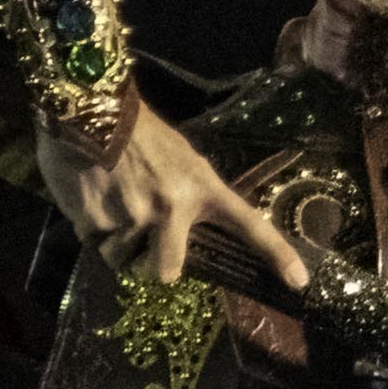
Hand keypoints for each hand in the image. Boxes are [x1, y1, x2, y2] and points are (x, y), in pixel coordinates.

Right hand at [36, 99, 311, 291]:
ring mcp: (136, 218)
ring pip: (122, 259)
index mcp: (202, 188)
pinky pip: (95, 243)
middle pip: (167, 273)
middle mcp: (174, 208)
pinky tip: (89, 194)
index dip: (277, 254)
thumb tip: (181, 232)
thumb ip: (186, 194)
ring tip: (109, 199)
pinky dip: (90, 226)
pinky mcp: (98, 223)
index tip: (300, 282)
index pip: (249, 224)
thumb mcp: (178, 156)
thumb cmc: (135, 131)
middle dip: (149, 263)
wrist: (87, 107)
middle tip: (138, 239)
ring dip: (114, 241)